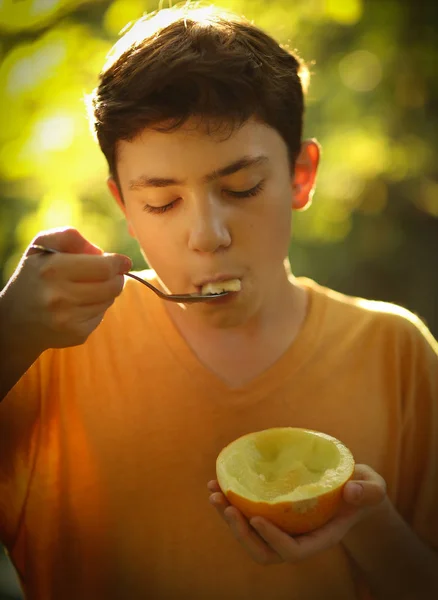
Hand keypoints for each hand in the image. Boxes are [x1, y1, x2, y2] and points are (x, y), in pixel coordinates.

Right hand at [2, 227, 131, 353]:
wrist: (15, 320)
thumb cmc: (35, 276)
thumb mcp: (42, 246)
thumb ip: (69, 237)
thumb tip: (100, 252)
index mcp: (52, 269)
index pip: (104, 267)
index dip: (118, 263)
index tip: (124, 262)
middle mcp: (59, 297)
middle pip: (112, 286)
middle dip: (116, 278)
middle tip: (108, 275)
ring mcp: (68, 319)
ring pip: (108, 301)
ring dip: (105, 293)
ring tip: (86, 289)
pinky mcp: (76, 335)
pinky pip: (101, 316)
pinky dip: (96, 309)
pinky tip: (78, 307)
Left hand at [208, 464, 386, 564]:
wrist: (351, 488)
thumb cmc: (362, 489)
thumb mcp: (372, 487)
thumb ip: (367, 491)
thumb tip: (350, 493)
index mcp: (320, 537)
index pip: (293, 551)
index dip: (273, 540)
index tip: (256, 518)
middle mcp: (297, 538)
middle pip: (263, 552)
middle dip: (241, 533)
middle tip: (226, 507)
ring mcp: (282, 529)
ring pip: (249, 536)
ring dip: (228, 517)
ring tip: (213, 493)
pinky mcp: (272, 514)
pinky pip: (246, 515)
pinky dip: (229, 502)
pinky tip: (216, 483)